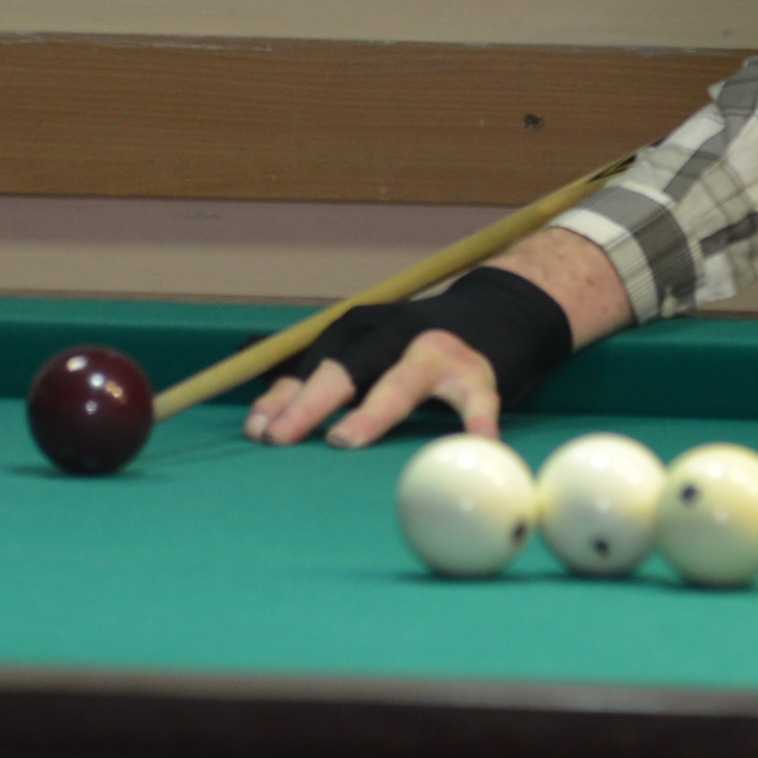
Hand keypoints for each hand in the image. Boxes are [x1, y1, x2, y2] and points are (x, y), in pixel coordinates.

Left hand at [241, 230, 631, 449]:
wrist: (500, 310)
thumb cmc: (417, 348)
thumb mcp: (369, 353)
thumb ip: (326, 384)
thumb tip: (265, 427)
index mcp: (359, 329)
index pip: (310, 365)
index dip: (281, 399)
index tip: (257, 432)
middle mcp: (394, 334)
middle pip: (345, 370)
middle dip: (307, 406)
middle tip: (280, 438)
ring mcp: (438, 353)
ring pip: (401, 383)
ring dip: (371, 412)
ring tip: (346, 439)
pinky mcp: (480, 374)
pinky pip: (476, 405)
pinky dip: (474, 426)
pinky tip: (474, 447)